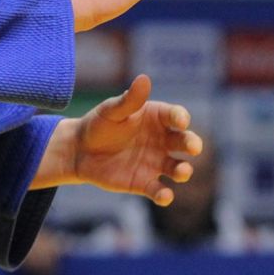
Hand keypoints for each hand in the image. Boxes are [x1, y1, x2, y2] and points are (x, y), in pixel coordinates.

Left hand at [32, 75, 202, 205]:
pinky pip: (159, 191)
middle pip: (184, 142)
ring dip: (183, 170)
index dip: (180, 118)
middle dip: (191, 144)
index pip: (175, 116)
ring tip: (182, 172)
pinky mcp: (144, 183)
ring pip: (177, 167)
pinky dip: (164, 195)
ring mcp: (156, 163)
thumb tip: (144, 78)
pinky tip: (165, 196)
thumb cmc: (99, 124)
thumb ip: (130, 99)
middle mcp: (162, 140)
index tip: (180, 121)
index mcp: (158, 118)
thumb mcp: (112, 110)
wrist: (80, 151)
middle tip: (193, 147)